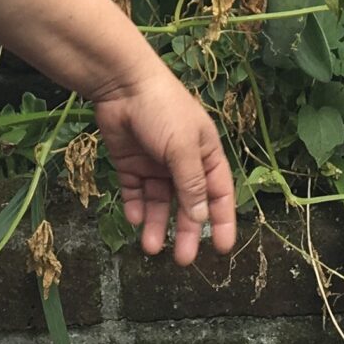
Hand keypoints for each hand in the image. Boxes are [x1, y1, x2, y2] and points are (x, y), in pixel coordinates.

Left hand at [92, 66, 238, 263]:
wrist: (122, 85)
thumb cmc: (163, 110)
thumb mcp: (183, 148)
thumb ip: (192, 184)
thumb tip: (201, 218)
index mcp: (205, 154)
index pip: (218, 193)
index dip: (221, 220)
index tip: (221, 248)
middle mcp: (182, 162)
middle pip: (187, 204)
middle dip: (185, 231)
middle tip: (182, 259)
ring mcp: (155, 163)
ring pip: (159, 202)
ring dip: (156, 224)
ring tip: (150, 247)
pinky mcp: (131, 163)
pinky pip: (135, 192)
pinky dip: (135, 207)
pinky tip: (133, 219)